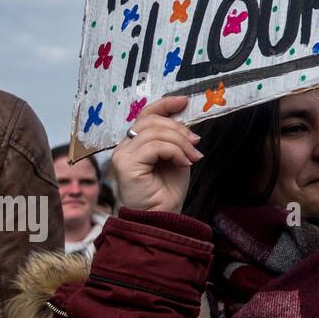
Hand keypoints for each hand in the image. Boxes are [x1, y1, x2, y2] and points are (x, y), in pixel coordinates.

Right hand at [110, 95, 202, 213]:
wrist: (162, 216)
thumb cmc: (167, 190)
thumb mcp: (176, 156)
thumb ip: (174, 137)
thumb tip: (184, 118)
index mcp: (135, 142)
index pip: (146, 114)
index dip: (165, 104)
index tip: (184, 101)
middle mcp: (124, 146)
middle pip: (152, 120)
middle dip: (179, 129)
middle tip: (196, 144)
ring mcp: (122, 155)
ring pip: (155, 132)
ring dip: (181, 142)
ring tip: (193, 157)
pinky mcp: (125, 165)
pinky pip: (155, 146)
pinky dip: (175, 152)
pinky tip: (184, 163)